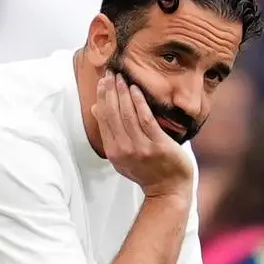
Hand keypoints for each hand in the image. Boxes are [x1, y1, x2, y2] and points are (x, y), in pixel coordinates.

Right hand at [91, 72, 192, 197]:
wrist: (168, 190)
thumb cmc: (146, 171)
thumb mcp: (122, 155)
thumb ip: (109, 133)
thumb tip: (95, 109)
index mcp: (114, 152)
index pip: (104, 119)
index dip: (102, 98)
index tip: (103, 81)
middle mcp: (125, 150)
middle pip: (113, 114)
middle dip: (110, 91)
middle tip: (111, 74)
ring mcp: (141, 148)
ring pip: (128, 115)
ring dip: (123, 93)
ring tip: (121, 78)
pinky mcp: (158, 146)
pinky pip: (146, 120)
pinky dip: (139, 103)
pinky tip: (136, 90)